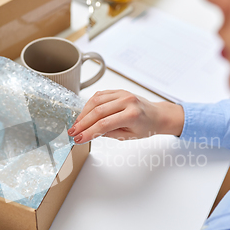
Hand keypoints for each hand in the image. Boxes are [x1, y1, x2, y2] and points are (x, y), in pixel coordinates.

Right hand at [67, 90, 184, 142]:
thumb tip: (89, 133)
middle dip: (82, 124)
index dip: (88, 132)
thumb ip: (109, 133)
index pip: (104, 124)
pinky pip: (99, 95)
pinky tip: (84, 114)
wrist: (157, 115)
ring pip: (95, 101)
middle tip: (73, 132)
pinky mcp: (118, 90)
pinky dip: (89, 104)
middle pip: (97, 112)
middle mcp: (127, 101)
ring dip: (83, 114)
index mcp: (132, 114)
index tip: (78, 139)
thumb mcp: (128, 136)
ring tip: (76, 124)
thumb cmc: (146, 127)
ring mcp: (122, 93)